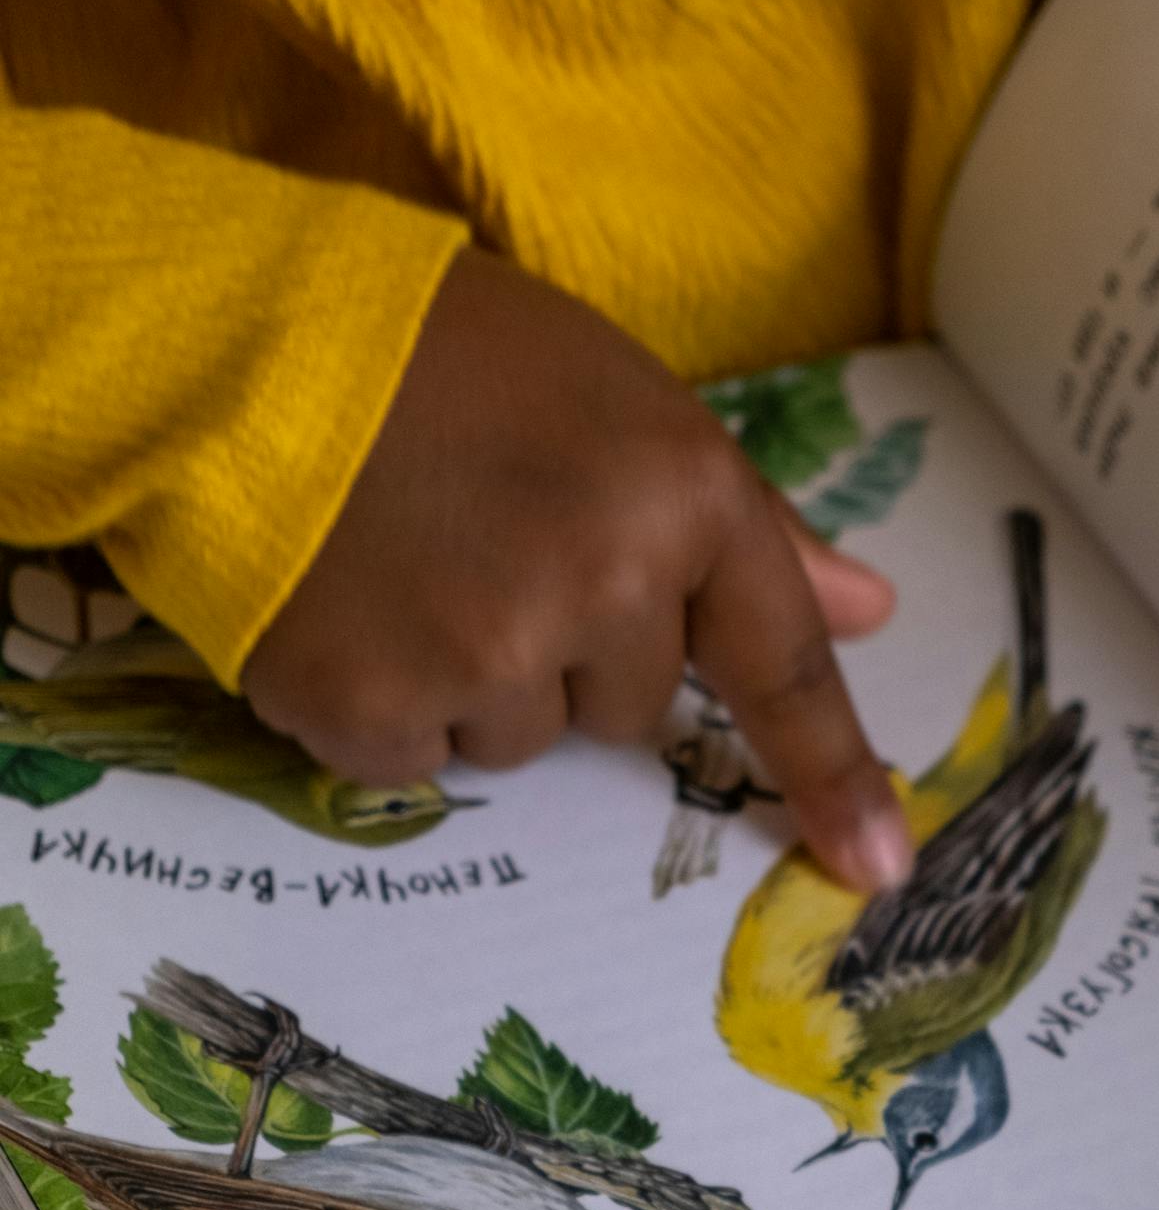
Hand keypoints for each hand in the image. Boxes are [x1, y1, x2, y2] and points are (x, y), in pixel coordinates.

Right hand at [243, 247, 912, 890]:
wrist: (231, 342)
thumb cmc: (443, 355)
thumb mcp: (621, 398)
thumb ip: (744, 523)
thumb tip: (868, 611)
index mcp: (679, 493)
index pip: (780, 662)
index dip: (832, 771)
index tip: (877, 868)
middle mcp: (602, 583)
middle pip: (632, 710)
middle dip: (573, 650)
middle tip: (486, 542)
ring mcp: (487, 655)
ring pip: (526, 741)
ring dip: (477, 680)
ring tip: (404, 562)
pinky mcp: (376, 709)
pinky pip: (421, 763)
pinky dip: (387, 705)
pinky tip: (347, 607)